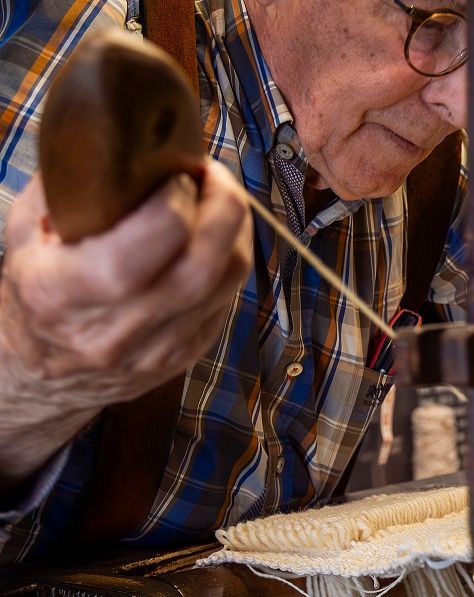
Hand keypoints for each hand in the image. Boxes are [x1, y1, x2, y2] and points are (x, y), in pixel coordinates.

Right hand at [0, 160, 251, 484]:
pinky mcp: (187, 355)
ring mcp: (156, 349)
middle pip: (202, 265)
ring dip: (236, 229)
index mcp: (62, 292)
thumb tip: (118, 132)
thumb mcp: (24, 234)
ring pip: (227, 280)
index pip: (144, 246)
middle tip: (214, 174)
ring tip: (219, 196)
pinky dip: (230, 258)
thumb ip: (67, 186)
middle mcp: (114, 329)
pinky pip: (229, 298)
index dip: (175, 201)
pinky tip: (215, 234)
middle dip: (223, 207)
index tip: (176, 171)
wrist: (39, 374)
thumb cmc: (33, 290)